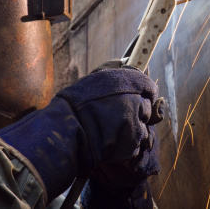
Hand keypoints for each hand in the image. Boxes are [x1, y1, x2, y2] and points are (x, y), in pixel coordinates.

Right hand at [0, 68, 158, 200]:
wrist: (62, 133)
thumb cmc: (72, 106)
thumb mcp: (93, 80)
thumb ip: (115, 75)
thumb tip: (127, 64)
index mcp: (124, 80)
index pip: (148, 85)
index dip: (144, 92)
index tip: (141, 96)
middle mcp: (133, 100)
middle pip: (147, 107)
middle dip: (137, 112)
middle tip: (116, 117)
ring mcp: (134, 122)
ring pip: (143, 127)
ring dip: (132, 130)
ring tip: (110, 130)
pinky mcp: (131, 143)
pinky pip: (136, 144)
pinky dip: (126, 145)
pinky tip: (110, 142)